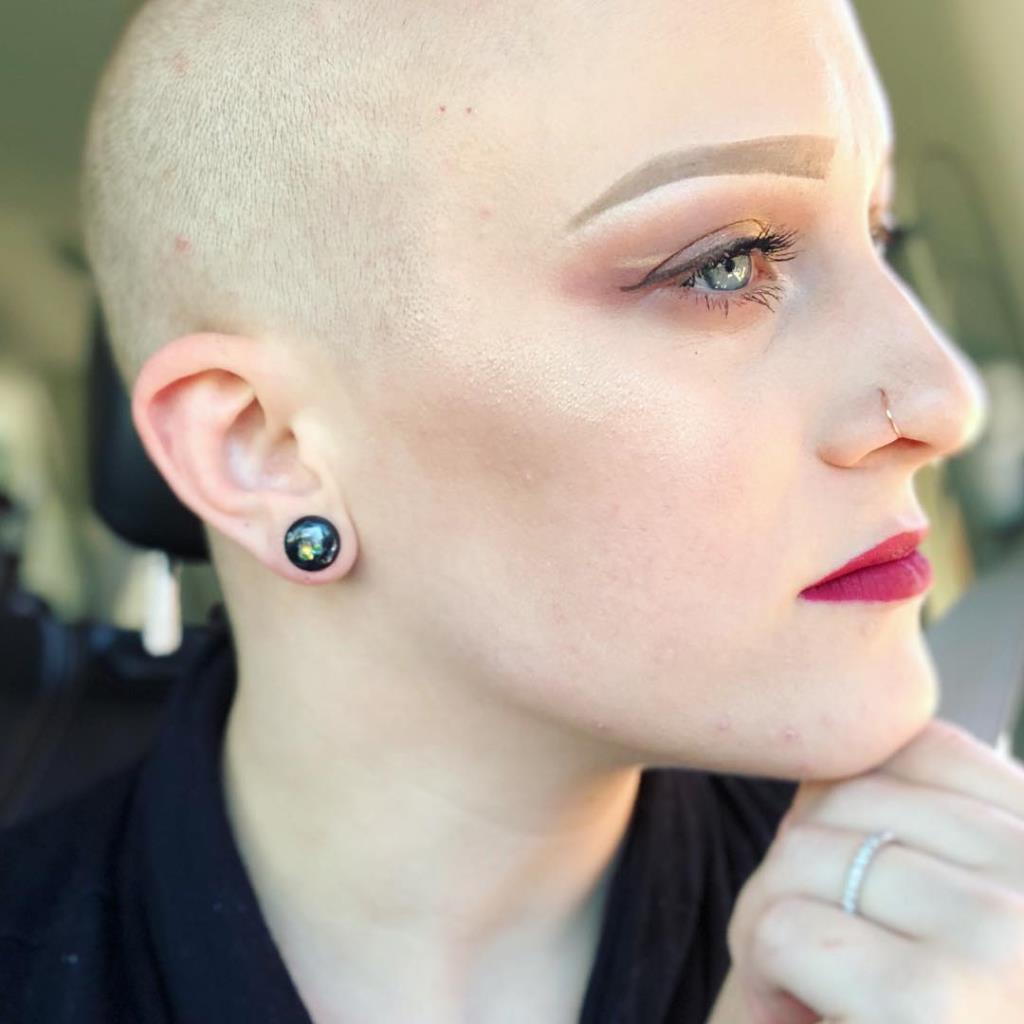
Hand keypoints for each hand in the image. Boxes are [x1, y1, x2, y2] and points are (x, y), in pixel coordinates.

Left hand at [724, 717, 1023, 1022]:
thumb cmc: (920, 1013)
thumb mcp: (941, 912)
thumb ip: (919, 833)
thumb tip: (823, 769)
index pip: (920, 748)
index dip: (847, 804)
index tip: (847, 882)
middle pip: (850, 796)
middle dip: (801, 867)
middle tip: (810, 953)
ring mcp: (1009, 938)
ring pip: (807, 851)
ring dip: (772, 918)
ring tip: (804, 989)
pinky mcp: (937, 1005)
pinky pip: (785, 925)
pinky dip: (762, 966)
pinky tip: (796, 1016)